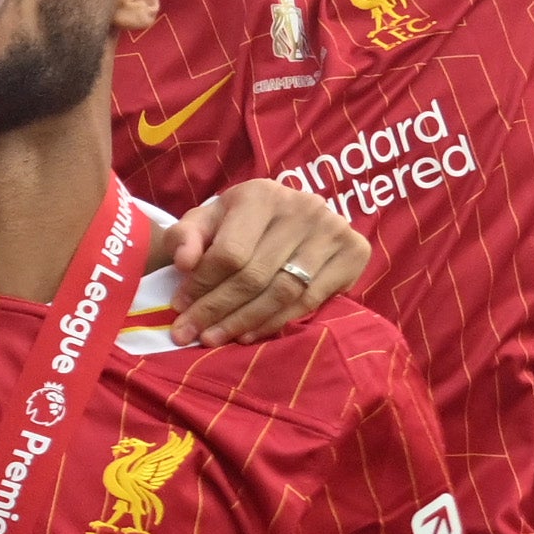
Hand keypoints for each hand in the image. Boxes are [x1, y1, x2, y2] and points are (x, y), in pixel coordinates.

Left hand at [159, 178, 368, 343]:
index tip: (179, 307)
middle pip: (255, 275)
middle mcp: (303, 207)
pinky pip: (309, 300)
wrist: (285, 216)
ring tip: (215, 338)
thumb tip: (183, 262)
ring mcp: (333, 230)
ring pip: (282, 292)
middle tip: (190, 332)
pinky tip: (250, 333)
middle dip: (217, 309)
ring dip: (244, 321)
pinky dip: (276, 321)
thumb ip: (186, 236)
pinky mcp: (354, 252)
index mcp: (262, 195)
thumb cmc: (237, 223)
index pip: (230, 252)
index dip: (202, 284)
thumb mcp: (207, 221)